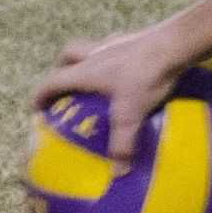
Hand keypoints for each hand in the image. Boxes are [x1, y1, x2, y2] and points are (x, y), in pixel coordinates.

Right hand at [27, 26, 195, 169]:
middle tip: (65, 87)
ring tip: (96, 78)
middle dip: (61, 70)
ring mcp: (115, 42)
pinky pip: (116, 47)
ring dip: (88, 61)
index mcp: (85, 70)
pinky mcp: (135, 38)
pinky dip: (115, 57)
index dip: (40, 95)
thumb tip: (116, 173)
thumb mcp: (131, 114)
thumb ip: (122, 144)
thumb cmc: (146, 77)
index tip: (36, 109)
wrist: (175, 44)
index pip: (52, 81)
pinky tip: (127, 69)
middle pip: (67, 55)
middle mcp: (95, 53)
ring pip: (91, 48)